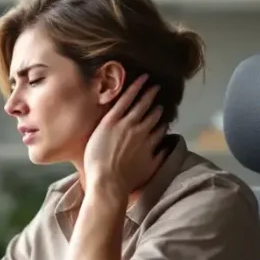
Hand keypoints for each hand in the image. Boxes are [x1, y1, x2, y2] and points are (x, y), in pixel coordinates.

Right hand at [83, 74, 166, 195]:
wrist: (108, 182)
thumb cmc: (94, 162)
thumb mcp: (94, 138)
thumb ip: (104, 125)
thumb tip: (110, 118)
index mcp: (113, 122)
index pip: (128, 98)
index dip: (137, 86)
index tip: (145, 77)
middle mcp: (130, 126)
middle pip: (144, 106)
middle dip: (151, 94)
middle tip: (157, 87)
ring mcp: (143, 139)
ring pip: (154, 121)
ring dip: (158, 113)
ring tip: (161, 109)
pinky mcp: (150, 153)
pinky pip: (160, 140)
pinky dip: (163, 133)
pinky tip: (165, 132)